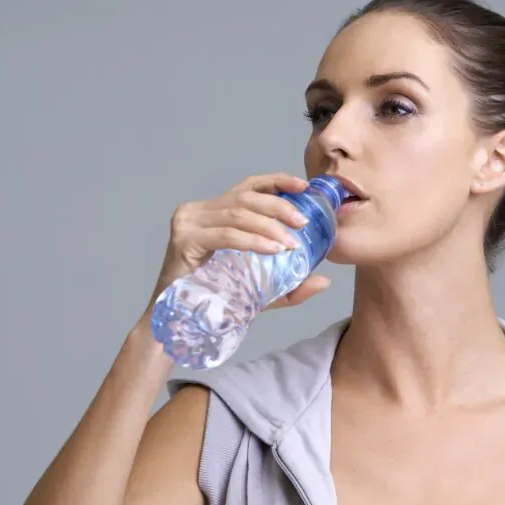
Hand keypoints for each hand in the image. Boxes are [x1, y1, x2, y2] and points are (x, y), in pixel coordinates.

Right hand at [147, 173, 332, 310]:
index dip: (276, 182)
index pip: (248, 187)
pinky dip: (251, 240)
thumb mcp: (260, 290)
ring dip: (268, 226)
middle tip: (303, 223)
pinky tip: (271, 249)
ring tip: (290, 242)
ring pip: (237, 213)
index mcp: (213, 212)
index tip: (303, 186)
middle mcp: (198, 211)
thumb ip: (290, 284)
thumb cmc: (215, 302)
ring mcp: (188, 222)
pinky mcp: (184, 239)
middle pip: (245, 196)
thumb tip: (325, 281)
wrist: (179, 323)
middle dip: (279, 206)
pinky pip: (225, 235)